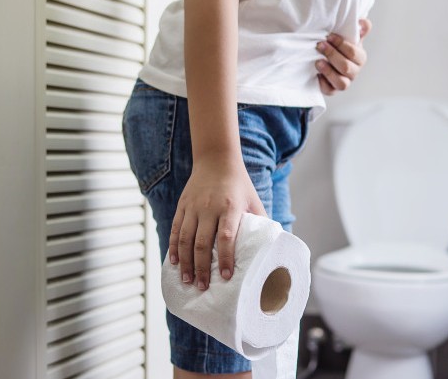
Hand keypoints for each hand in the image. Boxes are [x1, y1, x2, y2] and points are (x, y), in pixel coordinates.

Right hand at [168, 158, 265, 290]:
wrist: (216, 160)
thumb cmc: (240, 185)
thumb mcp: (253, 201)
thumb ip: (261, 223)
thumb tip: (273, 248)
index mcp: (230, 207)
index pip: (226, 236)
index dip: (226, 258)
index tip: (227, 277)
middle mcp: (209, 207)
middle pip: (202, 242)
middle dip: (202, 268)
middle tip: (203, 287)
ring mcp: (193, 206)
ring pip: (185, 239)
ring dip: (186, 262)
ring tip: (187, 280)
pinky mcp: (182, 205)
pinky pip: (175, 229)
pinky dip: (174, 247)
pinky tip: (174, 262)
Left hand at [315, 18, 372, 94]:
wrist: (325, 55)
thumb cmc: (338, 45)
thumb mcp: (349, 35)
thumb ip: (359, 28)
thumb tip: (362, 23)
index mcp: (360, 58)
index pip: (354, 53)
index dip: (341, 44)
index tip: (329, 36)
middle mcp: (354, 72)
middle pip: (346, 67)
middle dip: (332, 55)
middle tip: (320, 45)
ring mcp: (344, 82)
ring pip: (341, 83)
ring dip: (328, 71)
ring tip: (317, 62)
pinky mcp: (332, 90)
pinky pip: (330, 91)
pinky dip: (323, 84)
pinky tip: (317, 75)